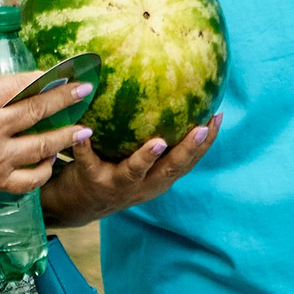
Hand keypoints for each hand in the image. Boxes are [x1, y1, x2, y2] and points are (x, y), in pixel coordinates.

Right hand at [0, 69, 95, 209]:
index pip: (16, 85)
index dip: (40, 77)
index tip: (58, 72)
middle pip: (37, 111)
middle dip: (65, 98)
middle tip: (85, 90)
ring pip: (42, 146)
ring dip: (66, 136)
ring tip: (84, 129)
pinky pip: (30, 179)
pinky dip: (44, 171)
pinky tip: (52, 161)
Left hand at [42, 114, 222, 229]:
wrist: (76, 204)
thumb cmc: (114, 171)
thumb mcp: (139, 162)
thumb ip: (155, 137)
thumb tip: (173, 90)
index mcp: (159, 178)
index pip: (189, 161)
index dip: (206, 143)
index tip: (217, 118)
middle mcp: (143, 184)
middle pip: (170, 169)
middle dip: (187, 150)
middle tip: (200, 129)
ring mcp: (118, 185)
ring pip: (135, 172)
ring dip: (147, 157)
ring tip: (157, 142)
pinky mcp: (91, 181)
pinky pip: (88, 161)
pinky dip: (85, 147)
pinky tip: (85, 130)